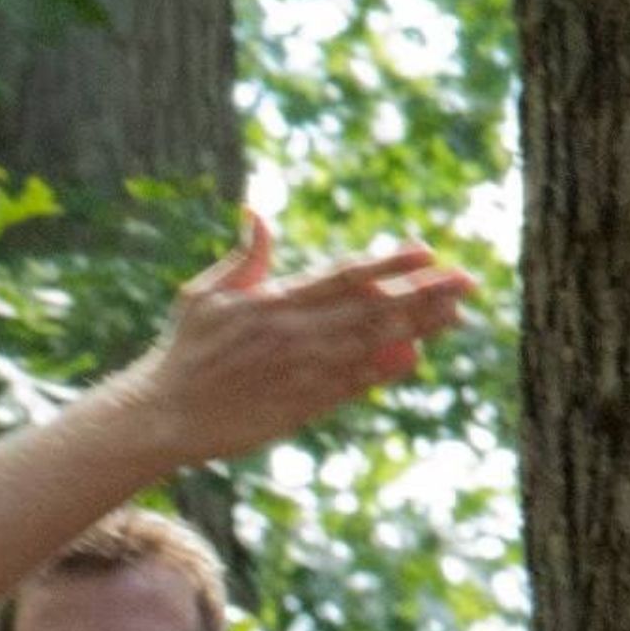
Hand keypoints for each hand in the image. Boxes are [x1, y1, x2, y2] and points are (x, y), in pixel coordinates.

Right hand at [127, 208, 475, 465]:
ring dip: (417, 329)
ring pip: (370, 345)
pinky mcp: (300, 407)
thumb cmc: (182, 351)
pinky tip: (415, 356)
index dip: (388, 264)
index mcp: (272, 303)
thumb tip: (259, 214)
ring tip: (456, 313)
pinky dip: (384, 370)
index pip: (342, 277)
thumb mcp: (203, 295)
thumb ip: (244, 259)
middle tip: (467, 281)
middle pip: (370, 310)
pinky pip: (352, 385)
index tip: (426, 251)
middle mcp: (293, 336)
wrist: (162, 416)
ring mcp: (300, 373)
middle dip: (423, 295)